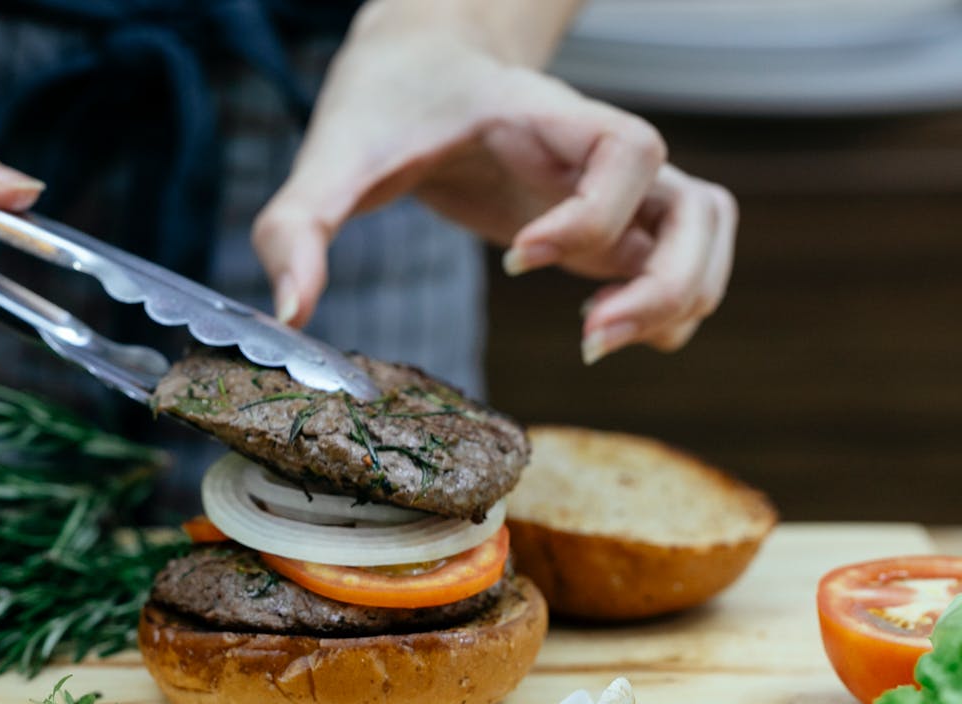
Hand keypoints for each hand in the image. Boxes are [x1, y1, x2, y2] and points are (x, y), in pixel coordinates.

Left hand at [253, 8, 735, 362]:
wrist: (418, 69)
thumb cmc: (384, 106)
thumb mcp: (332, 159)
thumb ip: (297, 227)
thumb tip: (291, 315)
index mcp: (542, 119)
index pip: (625, 151)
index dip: (589, 214)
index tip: (517, 258)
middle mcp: (595, 155)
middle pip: (703, 207)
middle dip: (664, 285)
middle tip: (586, 337)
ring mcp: (611, 191)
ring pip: (709, 235)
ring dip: (680, 299)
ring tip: (599, 338)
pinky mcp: (607, 224)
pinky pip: (679, 260)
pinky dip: (669, 305)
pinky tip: (602, 329)